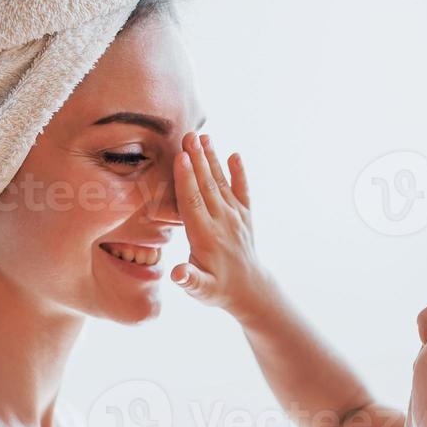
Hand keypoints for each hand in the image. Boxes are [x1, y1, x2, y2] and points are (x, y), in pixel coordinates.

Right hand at [170, 132, 275, 320]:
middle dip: (198, 160)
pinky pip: (243, 192)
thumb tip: (177, 274)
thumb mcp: (200, 289)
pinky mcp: (245, 216)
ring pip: (221, 184)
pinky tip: (235, 156)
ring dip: (213, 160)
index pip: (193, 203)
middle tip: (188, 136)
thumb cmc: (217, 289)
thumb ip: (189, 280)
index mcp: (206, 236)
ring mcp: (236, 217)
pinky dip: (240, 174)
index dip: (186, 180)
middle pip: (207, 186)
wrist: (249, 290)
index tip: (181, 157)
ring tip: (204, 137)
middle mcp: (223, 222)